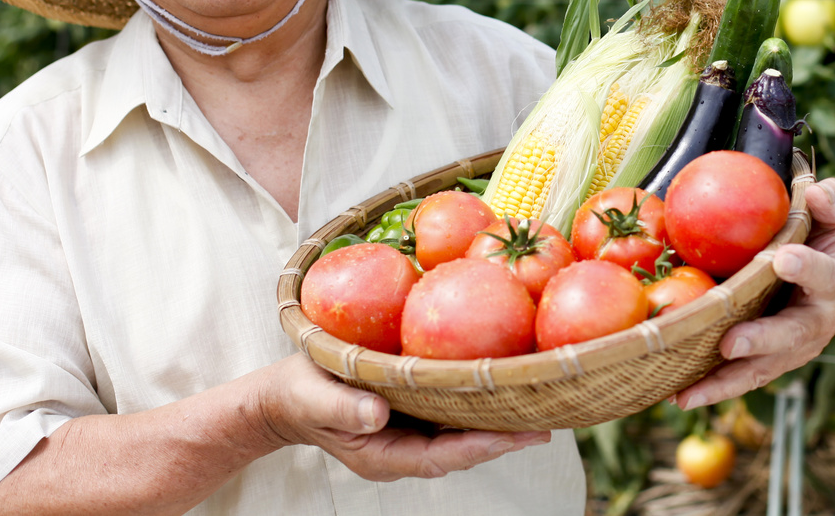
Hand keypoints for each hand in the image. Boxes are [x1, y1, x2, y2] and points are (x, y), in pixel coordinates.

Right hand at [253, 355, 550, 480]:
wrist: (285, 395)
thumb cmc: (299, 393)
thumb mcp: (314, 398)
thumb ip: (343, 409)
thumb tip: (379, 414)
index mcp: (385, 455)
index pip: (443, 457)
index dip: (481, 447)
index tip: (517, 435)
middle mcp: (407, 448)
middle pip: (464, 448)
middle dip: (504, 436)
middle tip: (548, 421)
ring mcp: (411, 432)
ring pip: (463, 431)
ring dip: (499, 417)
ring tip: (540, 400)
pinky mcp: (413, 410)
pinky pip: (453, 409)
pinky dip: (478, 397)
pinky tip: (503, 378)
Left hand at [672, 177, 834, 410]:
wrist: (811, 265)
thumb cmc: (818, 234)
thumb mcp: (832, 212)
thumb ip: (833, 201)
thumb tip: (817, 193)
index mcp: (834, 281)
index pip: (825, 275)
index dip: (807, 268)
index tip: (783, 259)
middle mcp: (817, 322)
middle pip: (792, 336)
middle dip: (761, 341)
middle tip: (731, 343)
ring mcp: (791, 349)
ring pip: (762, 369)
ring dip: (727, 380)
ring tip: (692, 390)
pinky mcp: (766, 362)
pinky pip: (739, 378)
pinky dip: (711, 389)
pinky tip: (678, 395)